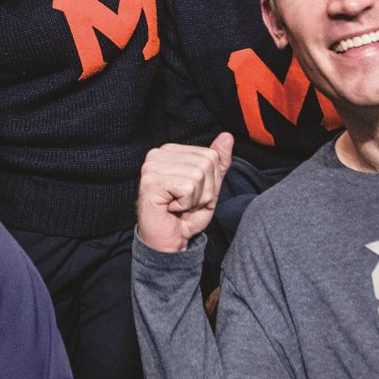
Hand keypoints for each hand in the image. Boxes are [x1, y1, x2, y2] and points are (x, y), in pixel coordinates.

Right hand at [136, 133, 232, 254]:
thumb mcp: (209, 188)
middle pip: (206, 164)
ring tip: (179, 206)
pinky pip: (188, 188)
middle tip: (186, 204)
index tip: (193, 195)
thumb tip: (227, 137)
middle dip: (204, 191)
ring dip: (195, 199)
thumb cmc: (185, 216)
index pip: (210, 156)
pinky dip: (186, 204)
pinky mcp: (151, 181)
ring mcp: (152, 166)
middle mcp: (158, 154)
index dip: (210, 182)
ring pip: (198, 176)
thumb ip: (218, 162)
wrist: (168, 242)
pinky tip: (172, 208)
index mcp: (170, 151)